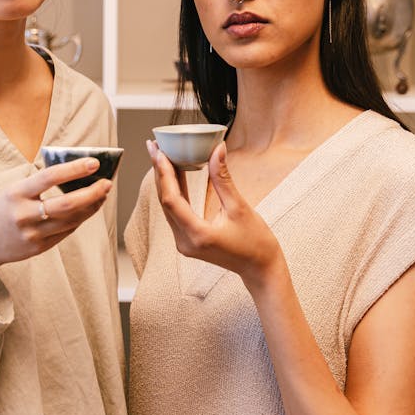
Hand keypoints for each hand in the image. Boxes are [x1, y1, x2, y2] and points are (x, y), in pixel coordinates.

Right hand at [0, 157, 110, 281]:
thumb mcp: (10, 191)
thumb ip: (36, 185)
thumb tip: (72, 174)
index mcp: (15, 194)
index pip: (50, 177)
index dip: (74, 169)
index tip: (94, 162)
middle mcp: (24, 215)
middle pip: (67, 204)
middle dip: (92, 193)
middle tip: (107, 183)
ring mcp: (32, 234)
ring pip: (71, 220)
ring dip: (91, 207)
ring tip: (102, 195)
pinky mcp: (38, 248)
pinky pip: (66, 232)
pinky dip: (80, 219)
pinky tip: (88, 209)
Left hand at [147, 139, 280, 289]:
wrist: (260, 267)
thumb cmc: (255, 242)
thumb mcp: (240, 207)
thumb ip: (223, 179)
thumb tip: (217, 150)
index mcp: (197, 235)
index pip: (171, 199)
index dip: (164, 173)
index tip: (160, 151)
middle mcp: (185, 241)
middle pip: (165, 202)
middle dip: (159, 172)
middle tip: (154, 146)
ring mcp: (184, 243)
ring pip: (168, 207)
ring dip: (165, 181)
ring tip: (162, 156)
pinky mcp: (187, 241)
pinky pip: (175, 213)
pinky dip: (174, 193)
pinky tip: (174, 175)